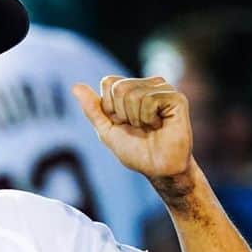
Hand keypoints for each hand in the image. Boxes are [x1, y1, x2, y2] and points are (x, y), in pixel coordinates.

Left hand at [72, 76, 192, 178]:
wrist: (158, 169)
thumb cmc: (135, 152)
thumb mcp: (107, 131)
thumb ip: (93, 109)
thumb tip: (75, 86)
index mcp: (131, 89)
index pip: (109, 82)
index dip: (109, 107)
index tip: (122, 123)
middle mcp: (148, 85)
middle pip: (119, 87)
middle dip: (122, 113)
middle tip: (138, 128)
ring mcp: (163, 90)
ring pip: (133, 93)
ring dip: (136, 118)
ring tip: (150, 128)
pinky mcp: (176, 98)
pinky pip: (149, 100)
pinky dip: (149, 118)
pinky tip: (160, 126)